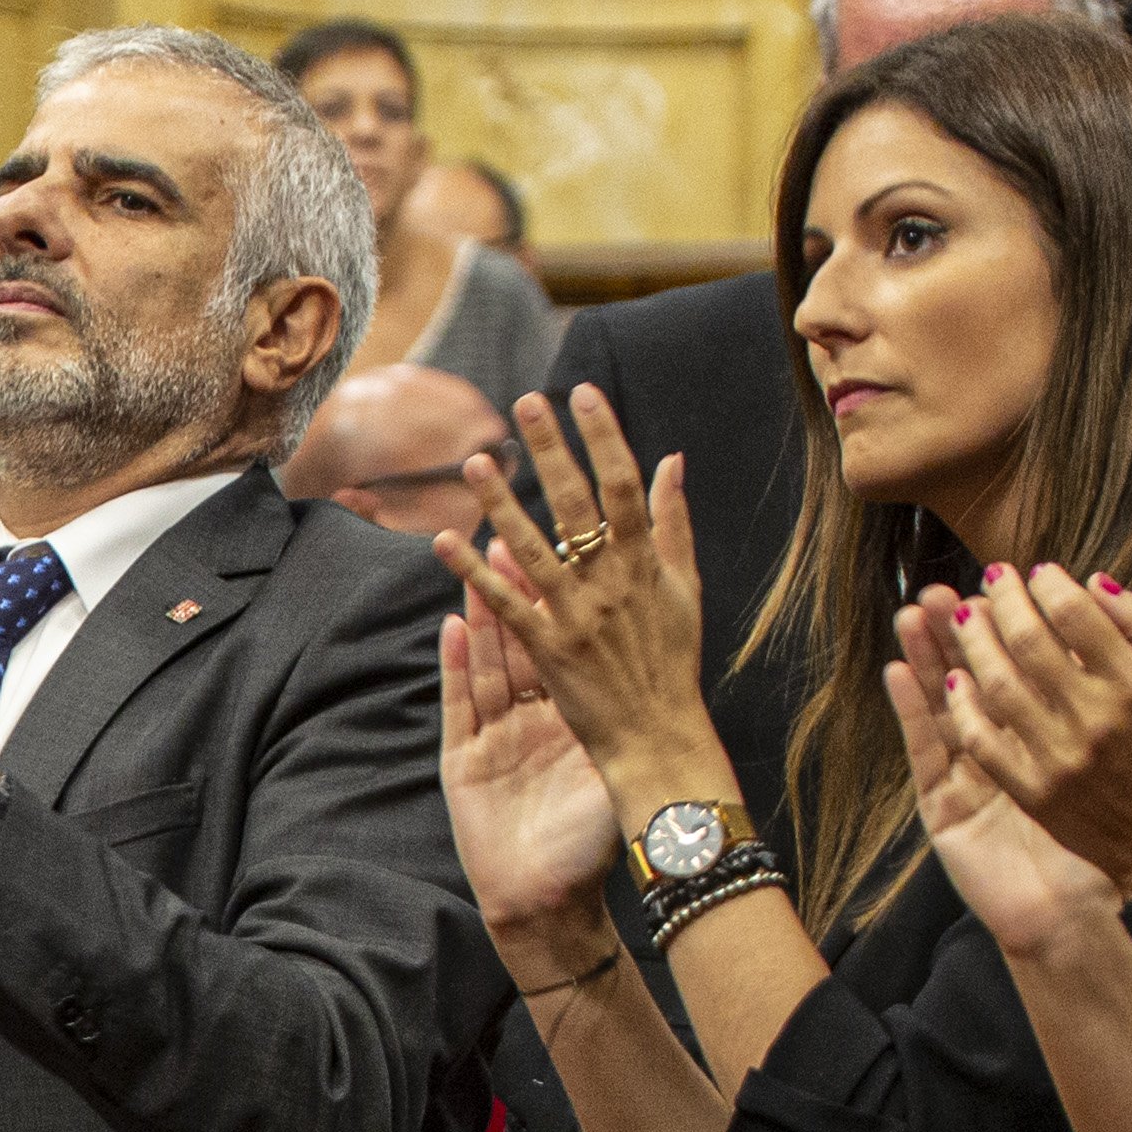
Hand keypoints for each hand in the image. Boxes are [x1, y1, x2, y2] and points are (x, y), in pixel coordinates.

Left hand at [431, 386, 719, 808]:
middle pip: (577, 505)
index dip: (604, 437)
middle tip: (526, 402)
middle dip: (552, 451)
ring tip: (475, 461)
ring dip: (502, 504)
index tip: (583, 394)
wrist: (660, 738)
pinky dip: (475, 573)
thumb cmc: (673, 663)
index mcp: (646, 564)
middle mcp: (611, 583)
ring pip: (533, 549)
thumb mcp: (687, 588)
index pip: (624, 486)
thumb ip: (675, 521)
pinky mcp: (549, 650)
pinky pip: (505, 605)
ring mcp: (578, 616)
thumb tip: (672, 458)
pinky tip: (445, 542)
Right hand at [438, 553, 624, 959]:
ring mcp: (494, 739)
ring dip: (481, 613)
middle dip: (514, 591)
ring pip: (487, 663)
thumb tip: (662, 685)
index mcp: (568, 724)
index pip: (564, 650)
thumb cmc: (590, 851)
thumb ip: (627, 730)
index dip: (561, 605)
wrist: (550, 908)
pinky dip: (456, 665)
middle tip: (512, 534)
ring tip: (475, 561)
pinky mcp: (464, 760)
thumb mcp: (616, 778)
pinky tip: (451, 627)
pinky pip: (460, 704)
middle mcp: (529, 724)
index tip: (566, 554)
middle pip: (519, 644)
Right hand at [886, 608, 1121, 956]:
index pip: (1020, 670)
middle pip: (975, 678)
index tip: (1000, 583)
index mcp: (1042, 736)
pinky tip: (898, 669)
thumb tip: (1097, 628)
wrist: (1083, 915)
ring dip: (925, 656)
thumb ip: (1108, 701)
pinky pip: (926, 751)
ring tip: (912, 611)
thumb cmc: (1106, 839)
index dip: (1007, 627)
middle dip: (959, 630)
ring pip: (943, 705)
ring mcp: (969, 779)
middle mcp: (1004, 751)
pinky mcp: (945, 808)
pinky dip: (910, 709)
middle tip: (944, 585)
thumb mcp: (1116, 758)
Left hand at [922, 565, 1131, 900]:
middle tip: (992, 575)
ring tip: (962, 614)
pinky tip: (955, 681)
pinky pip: (985, 742)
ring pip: (999, 685)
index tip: (1037, 572)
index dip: (1050, 586)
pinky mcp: (1033, 792)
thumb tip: (1096, 582)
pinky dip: (964, 708)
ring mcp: (1059, 758)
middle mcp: (1096, 719)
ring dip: (974, 643)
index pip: (1077, 616)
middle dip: (1004, 600)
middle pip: (1031, 643)